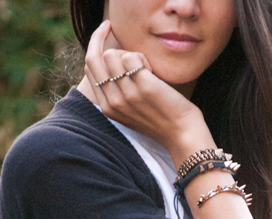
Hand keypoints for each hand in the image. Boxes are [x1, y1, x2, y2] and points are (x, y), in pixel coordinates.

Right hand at [84, 20, 210, 156]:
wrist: (182, 134)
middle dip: (106, 43)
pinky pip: (131, 56)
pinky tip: (153, 73)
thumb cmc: (159, 118)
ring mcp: (127, 94)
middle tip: (123, 43)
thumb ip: (116, 91)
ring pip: (112, 55)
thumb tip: (108, 58)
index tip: (105, 30)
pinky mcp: (144, 86)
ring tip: (147, 70)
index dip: (96, 44)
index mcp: (107, 108)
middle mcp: (113, 102)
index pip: (90, 67)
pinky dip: (143, 58)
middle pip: (96, 58)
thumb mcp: (130, 109)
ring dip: (130, 55)